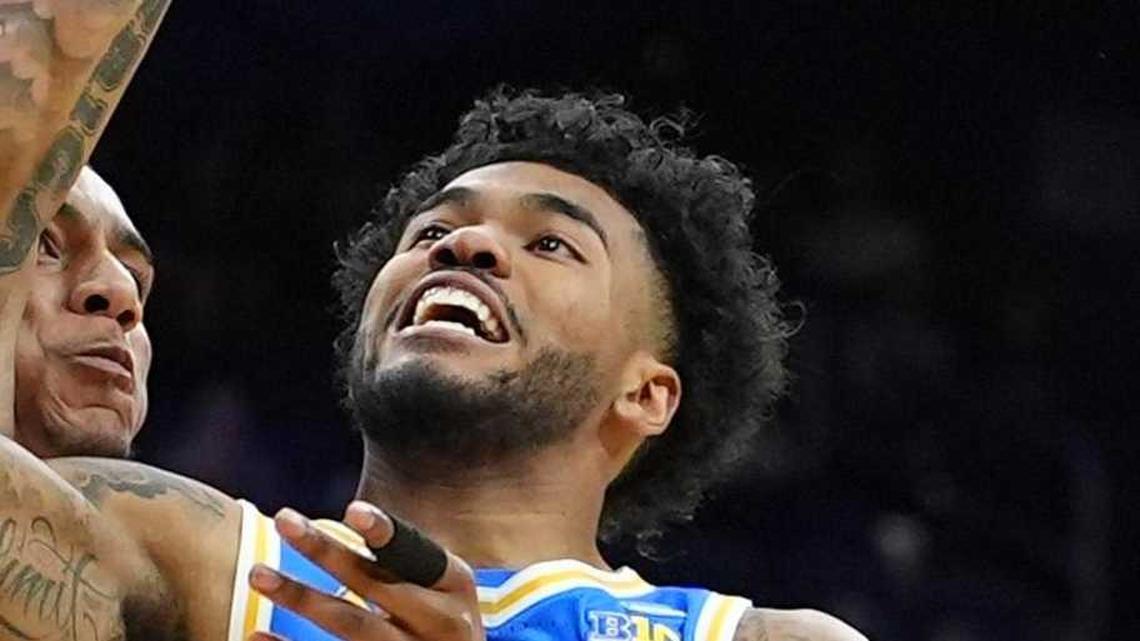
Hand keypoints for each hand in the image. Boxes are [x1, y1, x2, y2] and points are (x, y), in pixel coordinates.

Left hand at [248, 501, 484, 640]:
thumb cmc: (442, 623)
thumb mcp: (445, 589)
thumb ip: (409, 560)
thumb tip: (353, 519)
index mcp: (455, 587)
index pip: (418, 554)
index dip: (386, 533)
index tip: (352, 512)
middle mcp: (440, 623)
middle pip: (375, 585)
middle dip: (327, 551)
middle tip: (284, 520)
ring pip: (351, 625)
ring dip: (301, 597)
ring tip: (258, 574)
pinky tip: (255, 636)